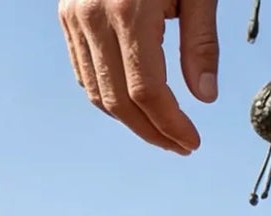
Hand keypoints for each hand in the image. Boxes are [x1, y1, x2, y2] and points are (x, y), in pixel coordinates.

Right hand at [59, 0, 219, 152]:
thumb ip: (201, 43)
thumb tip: (204, 97)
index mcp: (129, 13)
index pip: (147, 92)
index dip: (171, 126)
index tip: (193, 143)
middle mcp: (92, 18)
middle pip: (119, 100)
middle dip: (152, 132)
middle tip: (182, 146)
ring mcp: (73, 15)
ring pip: (95, 91)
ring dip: (130, 120)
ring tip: (162, 132)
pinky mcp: (65, 13)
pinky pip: (82, 69)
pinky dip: (108, 95)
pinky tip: (135, 105)